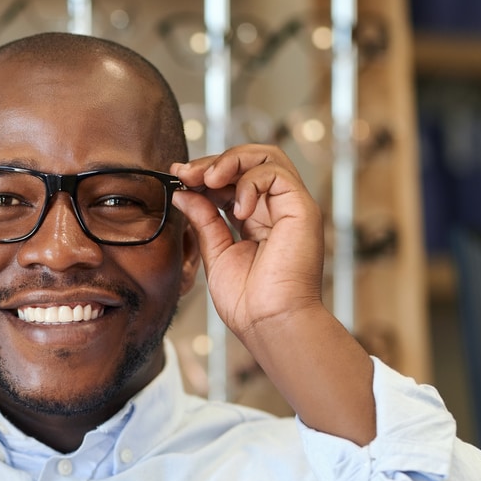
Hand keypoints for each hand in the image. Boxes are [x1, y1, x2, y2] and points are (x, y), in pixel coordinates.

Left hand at [170, 145, 324, 344]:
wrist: (269, 323)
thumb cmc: (247, 301)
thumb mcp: (215, 253)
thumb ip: (203, 220)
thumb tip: (182, 192)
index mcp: (257, 220)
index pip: (233, 180)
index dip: (206, 173)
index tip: (178, 175)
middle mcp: (276, 209)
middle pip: (251, 160)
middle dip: (215, 161)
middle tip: (187, 172)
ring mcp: (290, 207)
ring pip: (267, 156)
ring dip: (231, 161)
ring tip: (208, 178)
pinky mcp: (302, 209)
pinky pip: (276, 173)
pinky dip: (250, 182)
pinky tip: (237, 209)